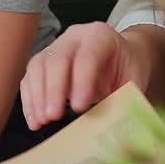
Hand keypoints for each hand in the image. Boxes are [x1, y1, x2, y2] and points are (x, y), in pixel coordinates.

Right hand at [21, 22, 151, 129]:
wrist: (122, 55)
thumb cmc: (128, 67)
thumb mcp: (135, 80)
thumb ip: (125, 99)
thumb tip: (116, 127)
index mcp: (100, 36)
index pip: (87, 57)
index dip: (81, 82)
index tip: (78, 107)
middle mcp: (74, 37)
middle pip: (57, 58)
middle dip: (53, 89)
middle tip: (53, 116)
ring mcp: (56, 46)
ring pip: (38, 66)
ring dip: (37, 96)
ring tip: (41, 121)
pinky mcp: (44, 61)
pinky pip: (30, 77)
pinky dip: (30, 99)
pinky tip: (34, 119)